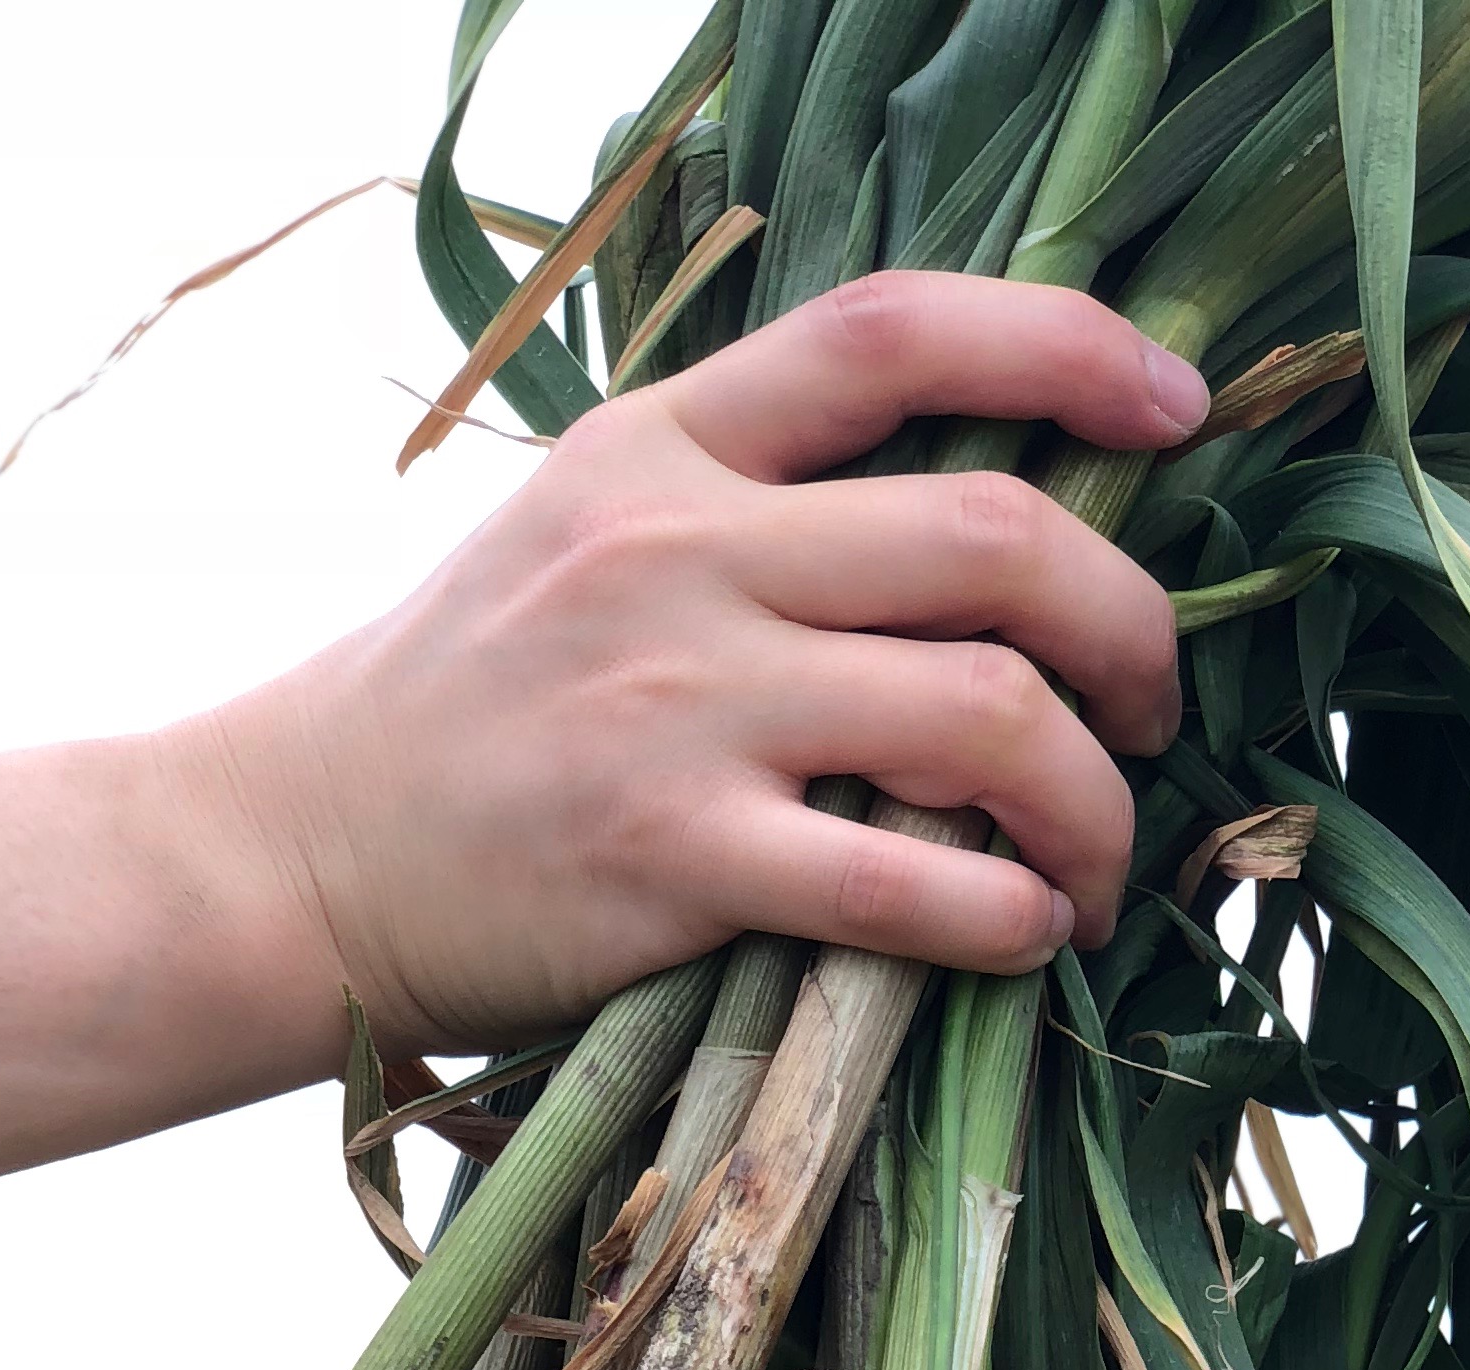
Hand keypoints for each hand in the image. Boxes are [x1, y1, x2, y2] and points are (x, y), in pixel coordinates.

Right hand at [187, 269, 1201, 1047]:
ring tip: (1099, 862)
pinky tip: (1025, 936)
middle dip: (1129, 630)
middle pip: (994, 537)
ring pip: (984, 714)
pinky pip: (903, 882)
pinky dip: (1004, 915)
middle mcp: (680, 550)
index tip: (1176, 414)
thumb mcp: (580, 536)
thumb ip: (745, 511)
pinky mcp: (669, 862)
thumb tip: (962, 539)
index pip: (900, 334)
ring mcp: (677, 706)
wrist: (293, 855)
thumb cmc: (465, 713)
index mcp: (665, 443)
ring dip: (1093, 802)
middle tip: (1153, 710)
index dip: (1070, 350)